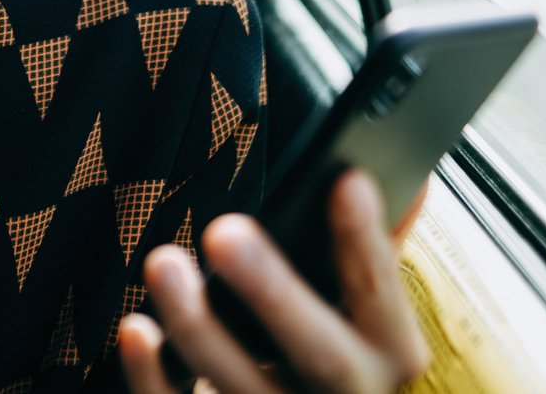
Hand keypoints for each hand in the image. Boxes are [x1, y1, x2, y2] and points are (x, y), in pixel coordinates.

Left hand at [116, 169, 430, 393]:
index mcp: (386, 356)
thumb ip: (375, 253)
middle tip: (226, 231)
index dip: (367, 245)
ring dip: (198, 328)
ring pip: (242, 389)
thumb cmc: (326, 357)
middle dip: (274, 294)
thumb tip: (407, 174)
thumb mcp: (365, 315)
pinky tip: (137, 330)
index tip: (347, 180)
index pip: (381, 298)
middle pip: (320, 357)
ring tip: (164, 263)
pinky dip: (153, 378)